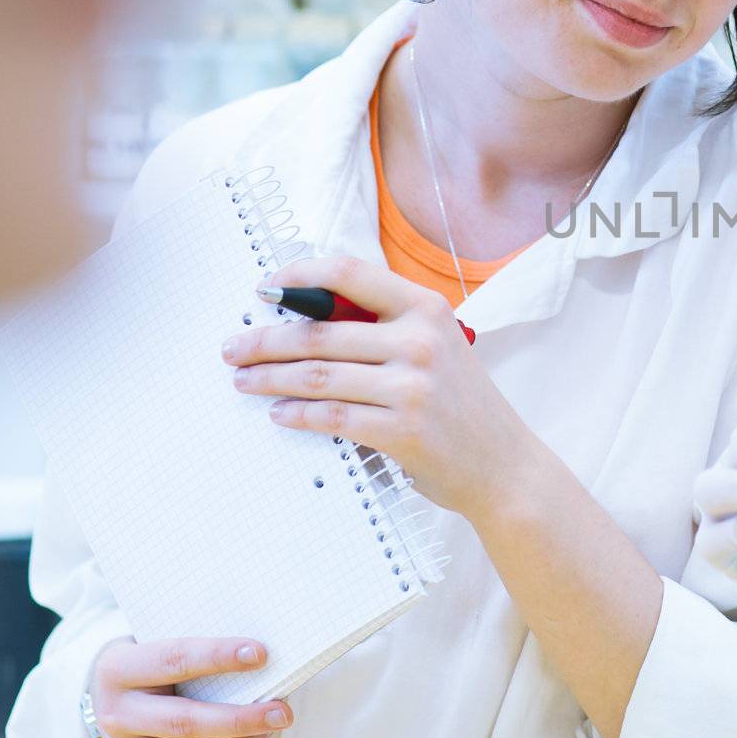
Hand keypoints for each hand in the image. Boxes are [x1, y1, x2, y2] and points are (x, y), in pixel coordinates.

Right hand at [88, 636, 292, 737]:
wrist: (110, 692)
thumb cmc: (153, 659)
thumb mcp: (160, 640)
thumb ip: (199, 644)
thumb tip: (261, 654)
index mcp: (120, 669)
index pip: (175, 660)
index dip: (219, 657)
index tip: (262, 654)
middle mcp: (117, 714)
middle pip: (185, 722)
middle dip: (241, 719)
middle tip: (282, 712)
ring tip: (271, 730)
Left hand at [224, 254, 532, 521]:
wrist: (503, 463)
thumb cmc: (462, 404)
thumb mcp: (438, 347)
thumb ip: (386, 327)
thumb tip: (309, 315)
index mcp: (427, 308)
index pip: (350, 274)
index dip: (299, 276)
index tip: (266, 288)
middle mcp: (420, 341)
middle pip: (320, 331)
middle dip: (265, 339)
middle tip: (234, 347)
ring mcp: (412, 387)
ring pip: (317, 375)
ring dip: (269, 378)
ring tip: (244, 380)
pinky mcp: (401, 430)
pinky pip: (331, 417)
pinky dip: (296, 415)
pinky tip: (279, 413)